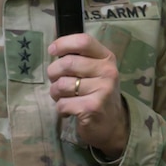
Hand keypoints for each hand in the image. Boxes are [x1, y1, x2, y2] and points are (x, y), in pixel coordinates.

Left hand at [47, 34, 128, 156]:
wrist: (113, 124)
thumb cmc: (98, 93)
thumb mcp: (96, 71)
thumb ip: (80, 58)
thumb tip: (54, 49)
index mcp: (107, 58)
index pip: (83, 41)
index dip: (63, 43)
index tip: (52, 51)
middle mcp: (107, 72)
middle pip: (67, 63)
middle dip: (53, 73)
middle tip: (56, 82)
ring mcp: (102, 90)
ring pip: (62, 84)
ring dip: (56, 93)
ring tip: (64, 98)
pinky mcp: (92, 107)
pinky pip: (63, 103)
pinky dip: (61, 108)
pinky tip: (70, 110)